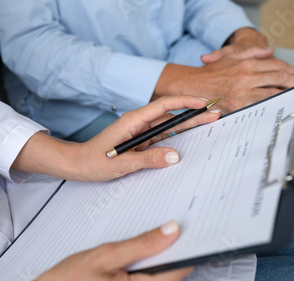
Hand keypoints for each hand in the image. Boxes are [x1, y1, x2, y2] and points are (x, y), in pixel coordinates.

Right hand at [0, 221, 192, 280]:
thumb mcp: (104, 256)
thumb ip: (142, 244)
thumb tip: (171, 232)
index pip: (179, 268)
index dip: (186, 247)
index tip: (188, 229)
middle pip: (168, 274)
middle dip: (160, 253)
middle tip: (144, 235)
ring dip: (146, 264)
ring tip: (120, 255)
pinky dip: (137, 275)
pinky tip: (118, 269)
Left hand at [71, 96, 219, 180]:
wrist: (78, 165)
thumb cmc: (94, 161)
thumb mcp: (122, 163)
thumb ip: (148, 159)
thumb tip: (174, 157)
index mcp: (133, 121)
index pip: (164, 106)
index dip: (185, 103)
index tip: (203, 104)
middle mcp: (139, 123)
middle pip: (170, 115)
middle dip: (193, 114)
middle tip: (215, 114)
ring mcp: (141, 132)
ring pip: (169, 126)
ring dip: (188, 125)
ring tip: (209, 125)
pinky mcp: (141, 142)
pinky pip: (163, 138)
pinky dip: (177, 138)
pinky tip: (190, 140)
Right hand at [199, 28, 293, 107]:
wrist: (191, 86)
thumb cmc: (210, 73)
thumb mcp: (230, 57)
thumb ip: (251, 53)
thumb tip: (270, 51)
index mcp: (247, 64)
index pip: (277, 66)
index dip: (293, 72)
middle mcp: (247, 76)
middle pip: (280, 78)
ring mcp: (243, 91)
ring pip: (274, 92)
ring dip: (291, 97)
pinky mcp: (238, 105)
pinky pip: (261, 106)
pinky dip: (275, 107)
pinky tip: (283, 110)